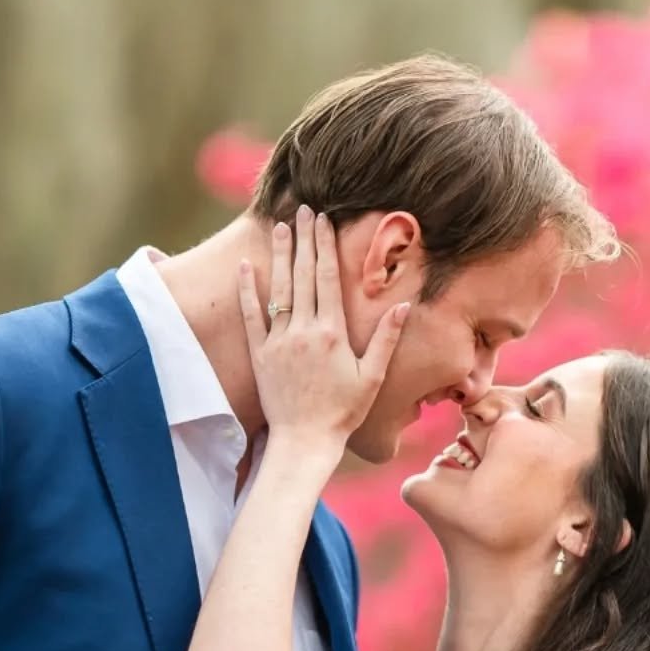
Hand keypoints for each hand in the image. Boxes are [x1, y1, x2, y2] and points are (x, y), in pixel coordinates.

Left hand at [238, 205, 408, 448]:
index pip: (328, 278)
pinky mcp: (260, 355)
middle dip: (305, 240)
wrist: (303, 441)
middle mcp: (304, 331)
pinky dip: (247, 291)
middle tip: (303, 210)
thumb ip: (386, 340)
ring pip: (279, 289)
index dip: (325, 245)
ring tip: (280, 227)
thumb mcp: (371, 377)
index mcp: (332, 333)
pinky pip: (252, 316)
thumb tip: (403, 306)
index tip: (323, 220)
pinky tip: (246, 266)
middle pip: (304, 275)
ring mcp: (279, 342)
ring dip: (280, 255)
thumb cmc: (342, 412)